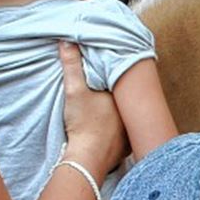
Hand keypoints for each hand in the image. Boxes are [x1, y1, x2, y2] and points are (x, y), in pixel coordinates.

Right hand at [58, 41, 127, 174]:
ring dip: (119, 116)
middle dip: (118, 97)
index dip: (113, 77)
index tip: (106, 74)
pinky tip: (110, 131)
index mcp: (123, 98)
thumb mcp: (75, 91)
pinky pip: (125, 136)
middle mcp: (131, 114)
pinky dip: (119, 133)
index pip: (121, 82)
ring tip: (107, 112)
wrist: (87, 158)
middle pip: (125, 101)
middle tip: (105, 96)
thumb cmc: (83, 124)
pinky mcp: (127, 147)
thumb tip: (67, 42)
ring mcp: (131, 132)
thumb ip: (72, 65)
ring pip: (126, 118)